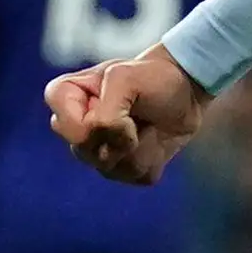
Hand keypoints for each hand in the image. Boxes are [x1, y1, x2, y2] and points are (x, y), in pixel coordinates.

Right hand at [49, 44, 210, 185]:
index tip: (117, 99)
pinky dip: (155, 157)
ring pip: (112, 169)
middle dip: (119, 133)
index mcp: (66, 98)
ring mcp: (100, 153)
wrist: (186, 89)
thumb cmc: (151, 76)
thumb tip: (108, 146)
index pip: (65, 126)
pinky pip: (137, 176)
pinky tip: (157, 138)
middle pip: (86, 152)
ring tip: (148, 123)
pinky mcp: (126, 169)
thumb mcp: (124, 78)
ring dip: (140, 145)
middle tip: (136, 111)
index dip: (94, 120)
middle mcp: (78, 130)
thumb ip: (106, 112)